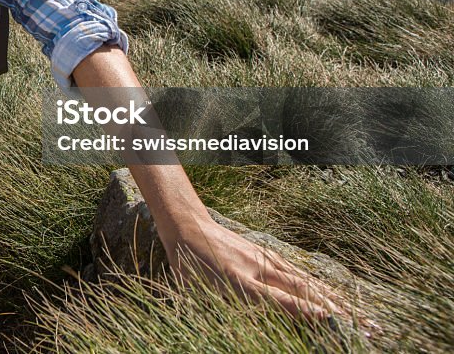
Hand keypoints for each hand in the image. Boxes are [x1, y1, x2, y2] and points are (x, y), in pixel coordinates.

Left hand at [168, 219, 351, 322]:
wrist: (190, 228)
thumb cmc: (193, 263)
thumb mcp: (205, 289)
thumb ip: (231, 305)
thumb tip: (247, 320)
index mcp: (245, 284)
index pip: (285, 303)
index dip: (307, 314)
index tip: (331, 323)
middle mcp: (262, 271)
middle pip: (306, 293)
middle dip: (335, 311)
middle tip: (364, 326)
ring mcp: (269, 262)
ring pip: (307, 283)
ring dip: (335, 299)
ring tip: (359, 314)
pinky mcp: (269, 257)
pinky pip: (299, 273)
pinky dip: (319, 285)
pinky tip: (331, 294)